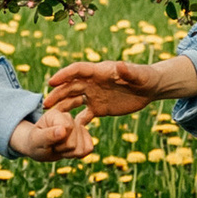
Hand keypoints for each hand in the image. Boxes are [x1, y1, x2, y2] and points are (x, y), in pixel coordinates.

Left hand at [10, 106, 93, 159]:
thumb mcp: (36, 140)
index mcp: (56, 114)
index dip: (59, 140)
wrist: (39, 148)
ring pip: (82, 148)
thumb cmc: (35, 142)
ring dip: (68, 153)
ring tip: (58, 147)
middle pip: (74, 142)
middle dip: (62, 149)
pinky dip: (78, 154)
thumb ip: (48, 135)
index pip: (68, 127)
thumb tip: (63, 130)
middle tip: (52, 145)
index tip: (48, 140)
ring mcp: (78, 126)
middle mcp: (69, 117)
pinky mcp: (84, 135)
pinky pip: (89, 148)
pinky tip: (69, 151)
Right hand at [42, 55, 196, 117]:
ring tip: (50, 117)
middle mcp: (93, 83)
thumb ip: (128, 71)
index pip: (77, 70)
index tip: (51, 82)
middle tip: (46, 104)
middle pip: (70, 87)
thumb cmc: (145, 77)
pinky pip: (84, 115)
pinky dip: (75, 122)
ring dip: (62, 107)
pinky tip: (67, 132)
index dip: (64, 75)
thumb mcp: (139, 75)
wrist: (150, 88)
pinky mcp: (99, 108)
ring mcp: (94, 95)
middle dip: (58, 94)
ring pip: (73, 100)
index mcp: (99, 72)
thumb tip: (119, 65)